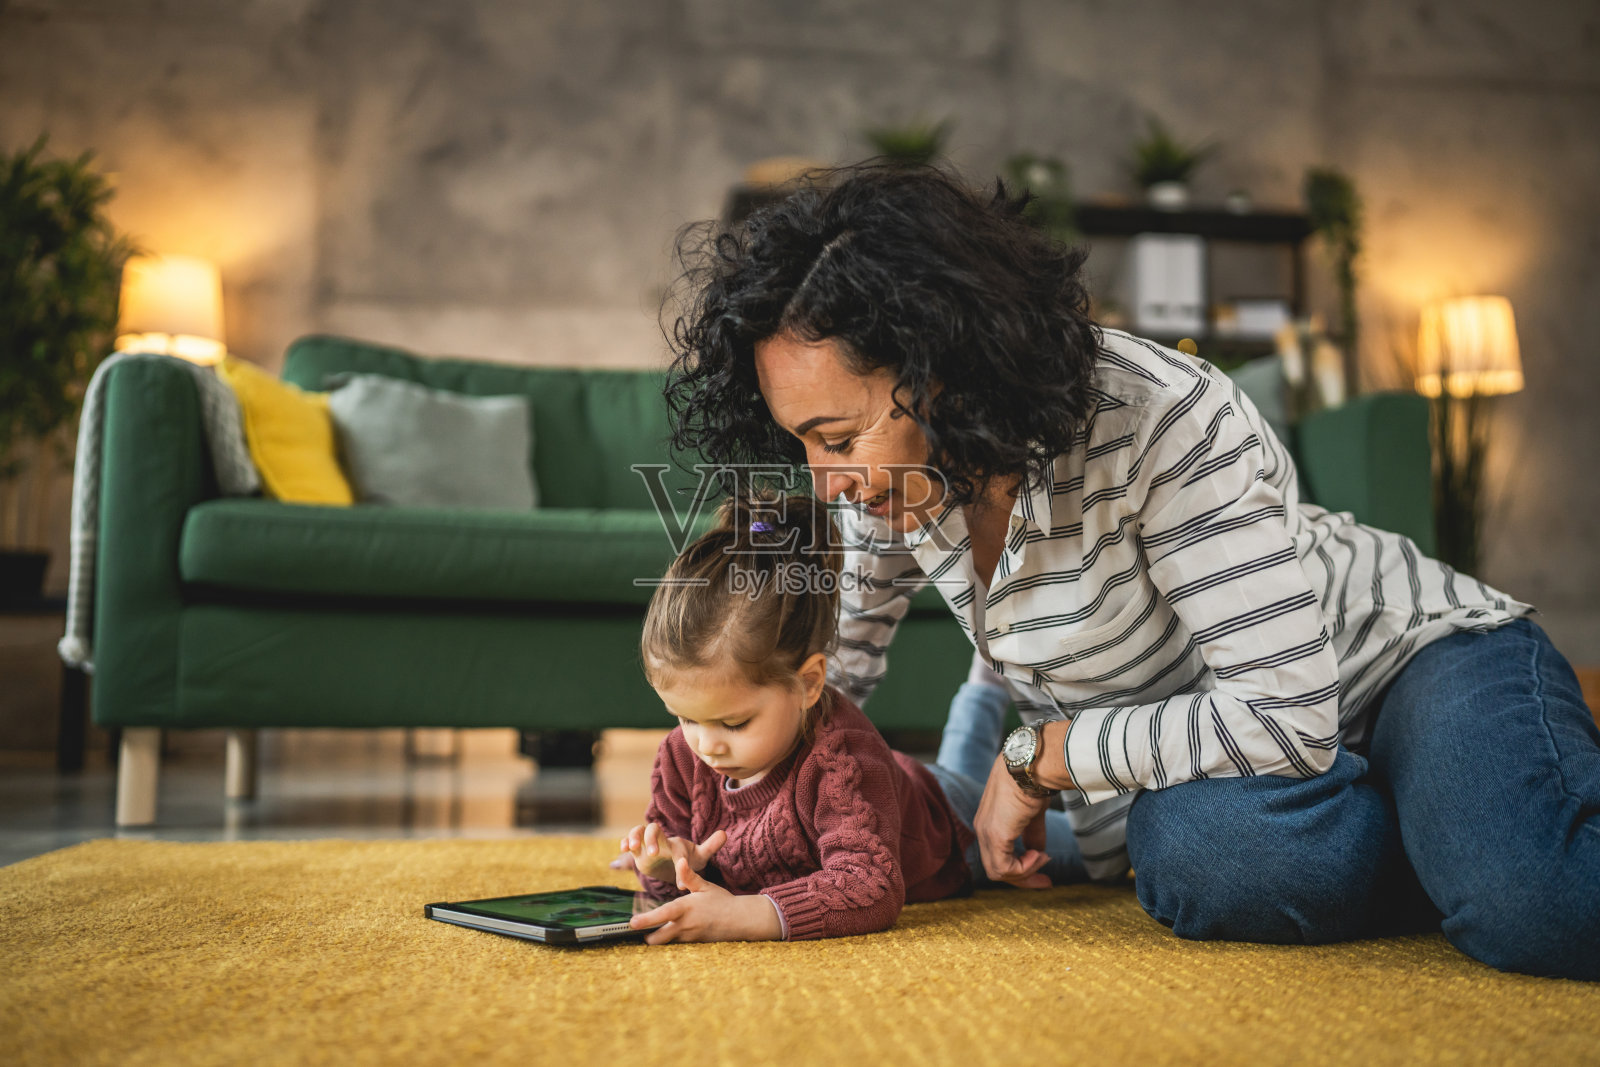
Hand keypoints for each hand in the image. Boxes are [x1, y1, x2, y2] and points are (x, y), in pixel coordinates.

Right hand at [619, 822, 725, 882]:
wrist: (674, 861)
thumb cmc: (688, 858)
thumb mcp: (701, 855)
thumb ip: (711, 846)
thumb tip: (724, 833)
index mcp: (677, 845)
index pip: (677, 849)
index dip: (679, 862)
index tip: (681, 880)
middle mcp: (662, 840)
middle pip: (654, 830)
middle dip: (652, 839)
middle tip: (654, 854)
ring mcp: (648, 844)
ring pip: (638, 831)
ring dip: (634, 836)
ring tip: (630, 846)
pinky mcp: (638, 850)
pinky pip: (629, 841)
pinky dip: (625, 842)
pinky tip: (622, 849)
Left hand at [629, 857, 783, 943]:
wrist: (740, 920)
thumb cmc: (721, 900)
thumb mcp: (705, 886)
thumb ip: (690, 876)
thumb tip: (680, 861)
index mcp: (686, 908)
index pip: (662, 915)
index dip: (646, 920)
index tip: (632, 923)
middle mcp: (685, 925)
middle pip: (659, 937)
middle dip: (647, 936)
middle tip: (638, 930)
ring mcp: (689, 937)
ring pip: (666, 942)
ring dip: (657, 938)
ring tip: (648, 933)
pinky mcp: (693, 944)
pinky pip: (676, 944)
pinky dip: (670, 939)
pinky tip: (666, 934)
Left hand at [973, 753, 1053, 888]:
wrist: (1032, 767)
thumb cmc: (1034, 782)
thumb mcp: (1033, 813)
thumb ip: (1032, 833)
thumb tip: (1039, 851)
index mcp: (988, 821)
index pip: (997, 854)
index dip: (1020, 866)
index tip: (1043, 864)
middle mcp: (982, 828)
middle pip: (996, 868)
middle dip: (1023, 878)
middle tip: (1046, 882)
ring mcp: (986, 833)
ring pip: (999, 872)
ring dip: (1026, 871)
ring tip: (1044, 858)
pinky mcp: (995, 836)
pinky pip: (1005, 868)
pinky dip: (1025, 868)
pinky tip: (1040, 855)